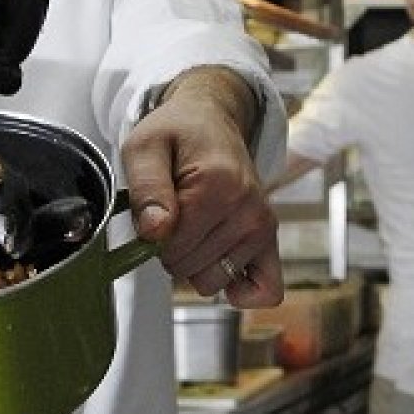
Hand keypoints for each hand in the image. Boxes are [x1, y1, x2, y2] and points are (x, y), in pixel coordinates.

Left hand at [121, 73, 282, 307]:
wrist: (211, 121)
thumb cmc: (176, 134)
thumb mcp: (144, 147)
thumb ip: (146, 188)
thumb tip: (155, 232)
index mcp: (218, 184)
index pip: (172, 246)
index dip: (151, 235)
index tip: (155, 208)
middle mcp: (248, 208)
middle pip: (189, 268)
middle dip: (171, 249)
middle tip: (174, 213)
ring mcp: (262, 227)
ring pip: (212, 282)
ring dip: (195, 264)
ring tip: (195, 225)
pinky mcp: (269, 239)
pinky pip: (265, 292)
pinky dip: (240, 291)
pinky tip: (221, 267)